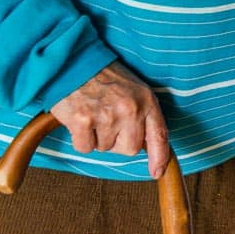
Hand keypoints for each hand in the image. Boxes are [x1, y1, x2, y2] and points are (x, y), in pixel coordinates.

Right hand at [50, 60, 169, 178]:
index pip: (159, 135)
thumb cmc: (104, 77)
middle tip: (107, 120)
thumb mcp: (134, 89)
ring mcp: (106, 116)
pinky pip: (85, 148)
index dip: (160, 157)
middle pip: (130, 149)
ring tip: (93, 113)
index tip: (156, 171)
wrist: (74, 62)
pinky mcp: (83, 121)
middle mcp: (130, 109)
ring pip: (105, 149)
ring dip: (98, 137)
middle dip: (118, 142)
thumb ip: (143, 114)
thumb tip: (146, 147)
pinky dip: (81, 139)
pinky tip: (80, 119)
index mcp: (146, 100)